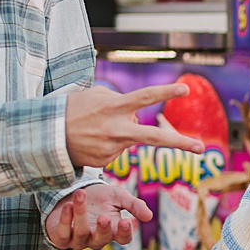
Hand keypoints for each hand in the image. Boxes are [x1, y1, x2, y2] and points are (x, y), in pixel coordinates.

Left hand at [45, 182, 149, 249]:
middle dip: (103, 229)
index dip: (125, 232)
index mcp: (113, 230)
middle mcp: (96, 238)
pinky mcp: (62, 238)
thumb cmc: (99, 197)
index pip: (123, 238)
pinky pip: (63, 234)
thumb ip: (134, 205)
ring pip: (81, 234)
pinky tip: (68, 205)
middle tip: (105, 216)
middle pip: (102, 240)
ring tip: (80, 194)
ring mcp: (79, 240)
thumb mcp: (118, 196)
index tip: (127, 220)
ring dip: (80, 215)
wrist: (73, 193)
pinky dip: (65, 220)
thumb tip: (149, 217)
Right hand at [65, 84, 204, 168]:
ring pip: (130, 138)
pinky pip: (116, 150)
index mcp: (115, 107)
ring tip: (93, 129)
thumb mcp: (96, 94)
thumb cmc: (73, 109)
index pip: (146, 97)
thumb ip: (120, 99)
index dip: (166, 92)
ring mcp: (113, 148)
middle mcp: (117, 129)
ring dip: (119, 133)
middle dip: (180, 143)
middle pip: (155, 137)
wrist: (47, 136)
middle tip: (201, 148)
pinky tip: (91, 141)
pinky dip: (108, 144)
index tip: (186, 88)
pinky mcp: (107, 161)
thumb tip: (136, 112)